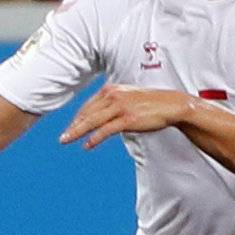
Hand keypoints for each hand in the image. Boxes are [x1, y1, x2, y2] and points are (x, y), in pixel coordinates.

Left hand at [60, 83, 191, 148]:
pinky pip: (106, 130)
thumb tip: (104, 116)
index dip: (77, 118)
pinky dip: (94, 138)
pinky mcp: (127, 118)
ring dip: (77, 132)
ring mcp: (119, 107)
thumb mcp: (129, 99)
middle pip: (87, 113)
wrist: (171, 105)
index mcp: (111, 90)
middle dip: (73, 126)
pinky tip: (87, 145)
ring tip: (67, 140)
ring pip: (92, 121)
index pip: (88, 106)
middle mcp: (113, 96)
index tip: (70, 128)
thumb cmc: (151, 103)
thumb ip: (114, 103)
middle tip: (63, 138)